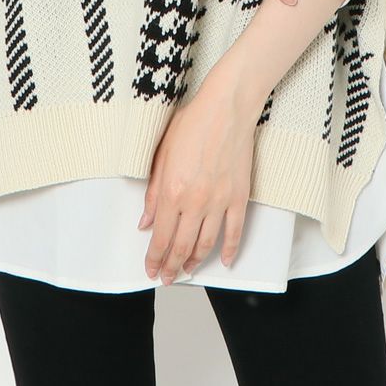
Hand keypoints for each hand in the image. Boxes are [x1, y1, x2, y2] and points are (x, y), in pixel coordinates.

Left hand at [138, 72, 260, 283]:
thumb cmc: (192, 123)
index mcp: (173, 191)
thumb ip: (154, 192)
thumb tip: (146, 222)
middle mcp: (196, 202)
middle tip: (166, 277)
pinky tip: (226, 260)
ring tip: (188, 272)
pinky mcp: (239, 196)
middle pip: (182, 246)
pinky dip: (231, 249)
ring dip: (195, 262)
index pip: (161, 237)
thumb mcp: (162, 154)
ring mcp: (220, 201)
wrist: (226, 108)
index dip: (155, 258)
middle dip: (172, 267)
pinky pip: (235, 231)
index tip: (151, 269)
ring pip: (207, 243)